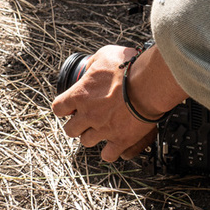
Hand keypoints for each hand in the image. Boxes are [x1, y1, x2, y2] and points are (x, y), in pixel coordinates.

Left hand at [51, 45, 159, 161]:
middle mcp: (88, 115)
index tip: (70, 107)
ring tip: (101, 129)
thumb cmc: (130, 67)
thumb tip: (91, 68)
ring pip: (86, 142)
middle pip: (70, 130)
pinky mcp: (121, 139)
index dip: (64, 108)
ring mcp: (103, 129)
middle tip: (85, 119)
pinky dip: (110, 151)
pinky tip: (113, 144)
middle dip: (77, 124)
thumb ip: (93, 64)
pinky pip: (108, 155)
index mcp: (80, 94)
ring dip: (92, 136)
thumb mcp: (106, 55)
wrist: (150, 84)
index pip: (59, 108)